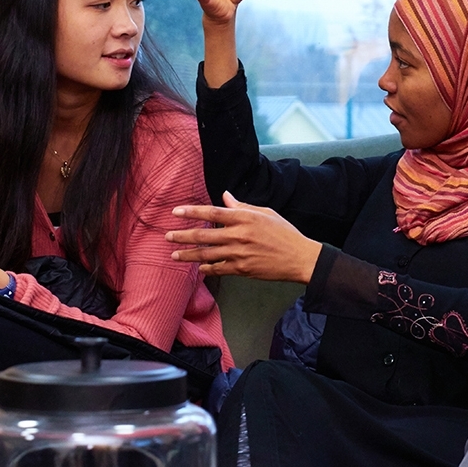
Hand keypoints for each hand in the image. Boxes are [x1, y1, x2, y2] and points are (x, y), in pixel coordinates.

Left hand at [166, 191, 322, 283]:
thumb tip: (225, 196)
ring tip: (174, 254)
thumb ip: (242, 206)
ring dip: (188, 255)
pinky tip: (198, 268)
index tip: (175, 212)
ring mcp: (239, 254)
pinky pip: (219, 269)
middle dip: (183, 235)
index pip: (213, 213)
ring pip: (207, 254)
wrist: (300, 258)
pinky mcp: (242, 270)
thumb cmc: (284, 233)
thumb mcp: (265, 213)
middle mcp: (239, 235)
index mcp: (245, 218)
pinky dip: (207, 268)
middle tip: (167, 236)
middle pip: (204, 235)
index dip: (192, 212)